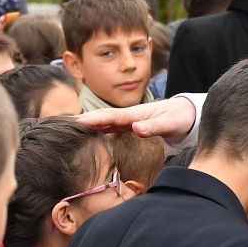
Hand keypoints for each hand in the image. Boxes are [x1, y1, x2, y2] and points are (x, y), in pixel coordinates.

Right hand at [77, 96, 197, 140]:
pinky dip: (97, 128)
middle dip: (82, 119)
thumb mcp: (169, 124)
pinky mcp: (130, 124)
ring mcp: (128, 120)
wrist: (186, 113)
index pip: (108, 116)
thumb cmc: (179, 118)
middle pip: (101, 117)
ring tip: (68, 129)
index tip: (75, 122)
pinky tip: (88, 133)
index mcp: (134, 114)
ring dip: (87, 124)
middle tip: (62, 124)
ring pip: (104, 121)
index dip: (92, 119)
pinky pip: (110, 126)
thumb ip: (153, 127)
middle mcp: (128, 116)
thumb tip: (136, 129)